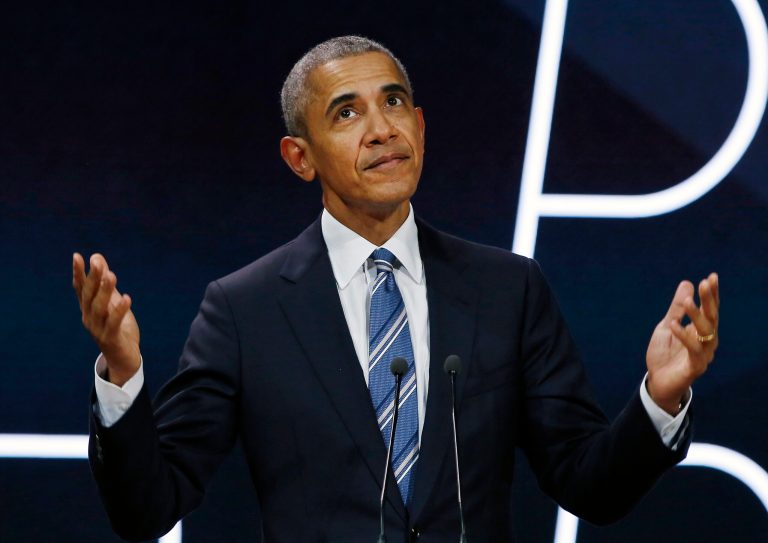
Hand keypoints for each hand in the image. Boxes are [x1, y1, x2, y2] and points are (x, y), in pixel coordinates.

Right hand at [73, 253, 140, 385]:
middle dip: (93, 278)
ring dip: (105, 291)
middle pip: (89, 296)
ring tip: (112, 275)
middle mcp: (89, 318)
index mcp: (88, 309)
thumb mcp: (113, 301)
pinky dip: (119, 311)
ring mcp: (98, 329)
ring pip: (100, 308)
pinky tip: (127, 298)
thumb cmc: (118, 327)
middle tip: (96, 261)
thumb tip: (97, 257)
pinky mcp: (110, 339)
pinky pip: (114, 323)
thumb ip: (105, 282)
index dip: (78, 273)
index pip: (81, 288)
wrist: (124, 357)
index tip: (77, 256)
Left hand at [646, 273, 718, 414]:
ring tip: (686, 301)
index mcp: (700, 330)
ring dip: (696, 315)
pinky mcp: (696, 366)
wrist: (657, 381)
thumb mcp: (666, 326)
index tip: (712, 277)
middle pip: (712, 317)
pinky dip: (683, 336)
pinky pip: (693, 349)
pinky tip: (674, 324)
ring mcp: (703, 354)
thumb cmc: (664, 354)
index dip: (711, 294)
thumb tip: (687, 283)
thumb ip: (676, 308)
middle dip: (709, 300)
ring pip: (705, 332)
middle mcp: (706, 341)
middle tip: (705, 283)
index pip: (709, 309)